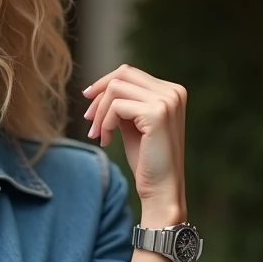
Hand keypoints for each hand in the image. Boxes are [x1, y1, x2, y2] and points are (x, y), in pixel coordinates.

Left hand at [81, 65, 187, 213]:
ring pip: (116, 89)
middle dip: (99, 95)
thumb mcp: (134, 124)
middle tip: (89, 120)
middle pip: (122, 74)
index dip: (104, 86)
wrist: (161, 188)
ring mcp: (167, 101)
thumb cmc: (147, 160)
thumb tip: (100, 87)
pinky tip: (106, 141)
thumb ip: (125, 103)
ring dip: (100, 113)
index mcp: (172, 91)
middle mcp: (173, 92)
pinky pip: (116, 106)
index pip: (129, 73)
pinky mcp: (157, 113)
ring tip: (99, 135)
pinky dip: (105, 123)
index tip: (90, 105)